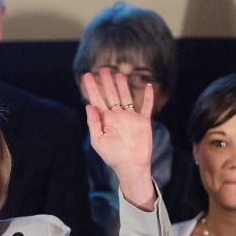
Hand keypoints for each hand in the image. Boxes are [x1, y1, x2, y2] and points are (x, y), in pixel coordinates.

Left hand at [83, 69, 155, 209]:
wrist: (131, 165)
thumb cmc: (112, 156)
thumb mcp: (98, 140)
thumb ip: (93, 123)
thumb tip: (89, 106)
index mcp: (105, 120)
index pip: (96, 100)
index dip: (92, 88)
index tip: (87, 76)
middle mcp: (117, 116)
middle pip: (111, 95)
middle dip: (106, 83)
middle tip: (103, 69)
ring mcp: (130, 118)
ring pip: (126, 97)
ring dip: (123, 86)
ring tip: (118, 74)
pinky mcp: (143, 122)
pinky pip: (146, 106)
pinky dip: (148, 96)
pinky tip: (148, 86)